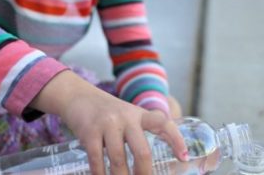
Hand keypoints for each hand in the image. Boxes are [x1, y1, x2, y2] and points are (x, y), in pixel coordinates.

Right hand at [31, 70, 187, 174]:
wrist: (79, 96)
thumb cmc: (108, 112)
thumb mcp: (128, 115)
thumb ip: (140, 130)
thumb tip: (148, 160)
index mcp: (139, 114)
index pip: (163, 124)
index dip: (176, 140)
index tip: (184, 157)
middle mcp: (126, 118)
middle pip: (141, 151)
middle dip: (144, 173)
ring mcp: (107, 124)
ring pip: (118, 159)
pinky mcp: (89, 131)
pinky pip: (97, 158)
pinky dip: (100, 173)